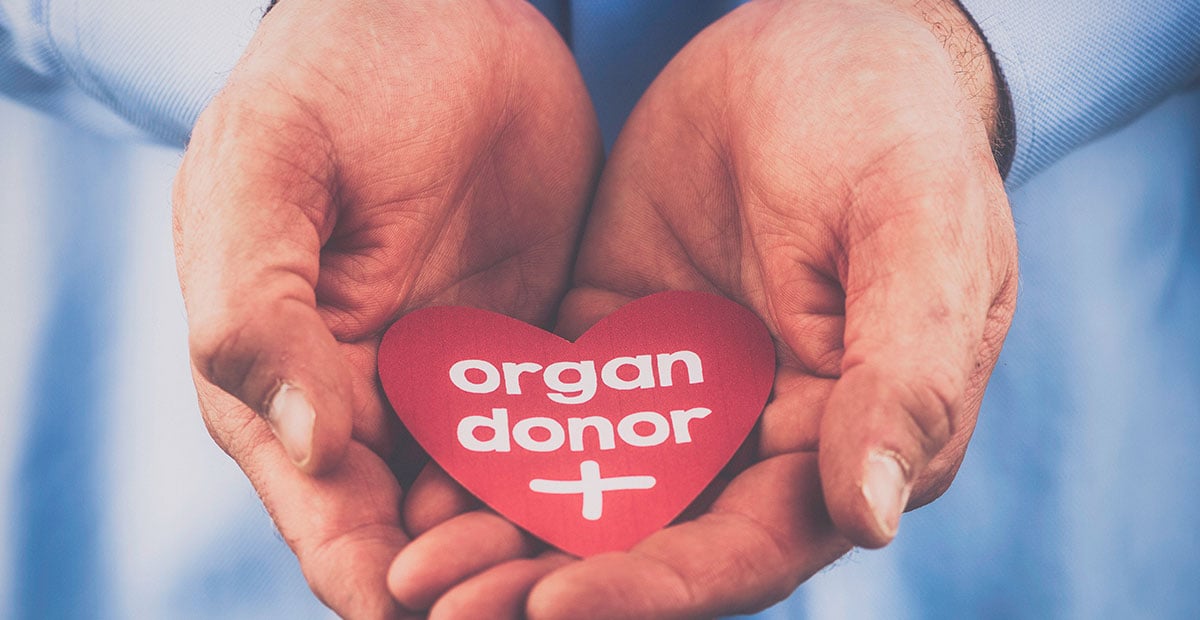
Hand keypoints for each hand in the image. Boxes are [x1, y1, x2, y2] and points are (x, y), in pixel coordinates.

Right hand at [172, 0, 600, 615]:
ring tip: (621, 572)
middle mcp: (371, 408)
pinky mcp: (530, 357)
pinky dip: (598, 474)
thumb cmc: (331, 79)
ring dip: (552, 545)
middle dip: (486, 582)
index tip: (442, 610)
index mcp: (282, 388)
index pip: (332, 527)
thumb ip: (256, 308)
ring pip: (505, 503)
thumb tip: (308, 445)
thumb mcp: (268, 172)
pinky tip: (660, 499)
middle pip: (426, 540)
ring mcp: (456, 386)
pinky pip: (565, 437)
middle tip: (562, 603)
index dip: (384, 584)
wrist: (442, 15)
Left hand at [386, 0, 1017, 616]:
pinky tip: (417, 472)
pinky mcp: (612, 338)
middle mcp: (753, 436)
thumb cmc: (893, 125)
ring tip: (408, 564)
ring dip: (499, 529)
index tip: (553, 604)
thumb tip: (870, 516)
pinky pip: (544, 405)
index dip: (654, 584)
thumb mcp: (917, 230)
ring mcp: (675, 390)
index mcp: (838, 436)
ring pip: (582, 485)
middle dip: (547, 576)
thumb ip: (907, 372)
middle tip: (437, 597)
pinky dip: (486, 444)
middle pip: (647, 538)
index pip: (744, 546)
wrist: (815, 33)